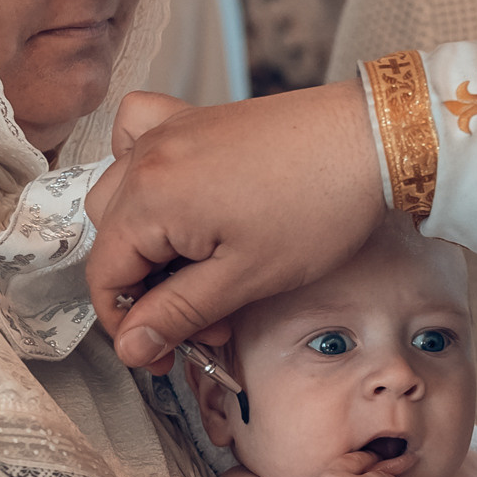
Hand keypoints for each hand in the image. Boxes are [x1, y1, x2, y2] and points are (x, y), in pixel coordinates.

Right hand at [84, 80, 383, 368]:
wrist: (371, 143)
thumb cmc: (317, 209)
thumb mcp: (244, 279)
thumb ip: (178, 314)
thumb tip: (130, 347)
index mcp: (149, 198)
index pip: (105, 276)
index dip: (129, 326)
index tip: (161, 355)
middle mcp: (146, 157)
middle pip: (114, 240)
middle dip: (149, 291)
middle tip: (202, 322)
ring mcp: (168, 133)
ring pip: (122, 196)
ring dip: (149, 242)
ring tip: (202, 273)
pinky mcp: (193, 121)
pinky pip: (138, 135)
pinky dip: (141, 168)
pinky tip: (171, 194)